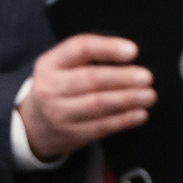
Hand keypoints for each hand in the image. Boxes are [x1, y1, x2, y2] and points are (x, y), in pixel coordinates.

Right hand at [16, 34, 155, 159]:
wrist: (33, 124)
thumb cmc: (60, 85)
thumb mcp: (62, 65)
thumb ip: (89, 57)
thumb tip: (132, 54)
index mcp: (50, 63)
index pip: (80, 49)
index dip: (108, 48)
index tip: (133, 51)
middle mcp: (52, 87)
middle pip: (91, 79)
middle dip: (123, 78)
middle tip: (147, 77)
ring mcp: (59, 113)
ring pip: (98, 104)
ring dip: (128, 99)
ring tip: (149, 95)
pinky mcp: (71, 134)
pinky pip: (101, 126)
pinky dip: (124, 120)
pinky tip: (140, 114)